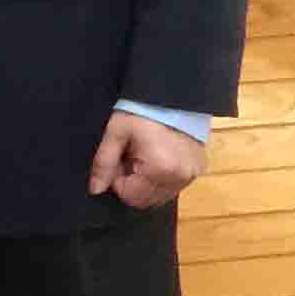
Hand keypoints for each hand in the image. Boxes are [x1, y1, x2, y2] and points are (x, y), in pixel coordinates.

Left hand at [88, 111, 205, 209]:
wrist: (172, 96)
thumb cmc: (140, 111)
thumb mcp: (116, 133)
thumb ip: (104, 163)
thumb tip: (95, 190)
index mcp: (160, 170)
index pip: (129, 196)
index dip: (118, 179)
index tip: (120, 158)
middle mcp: (180, 178)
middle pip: (146, 200)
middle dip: (133, 182)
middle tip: (131, 156)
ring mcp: (192, 175)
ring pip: (160, 196)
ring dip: (148, 182)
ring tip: (145, 155)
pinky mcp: (199, 170)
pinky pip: (174, 186)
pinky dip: (163, 178)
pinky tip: (159, 156)